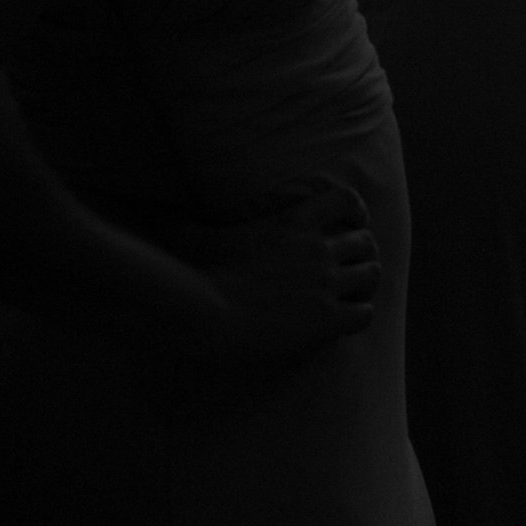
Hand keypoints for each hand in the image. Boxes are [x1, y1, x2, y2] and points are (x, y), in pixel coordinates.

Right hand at [166, 182, 381, 360]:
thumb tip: (153, 212)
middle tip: (348, 272)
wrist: (202, 312)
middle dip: (361, 256)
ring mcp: (326, 282)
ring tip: (348, 298)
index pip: (348, 200)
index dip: (356, 213)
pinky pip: (365, 313)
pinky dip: (358, 317)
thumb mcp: (198, 235)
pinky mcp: (327, 317)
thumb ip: (189, 220)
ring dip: (363, 286)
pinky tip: (340, 325)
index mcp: (294, 221)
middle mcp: (318, 248)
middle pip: (367, 242)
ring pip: (372, 274)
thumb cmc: (193, 275)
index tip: (351, 225)